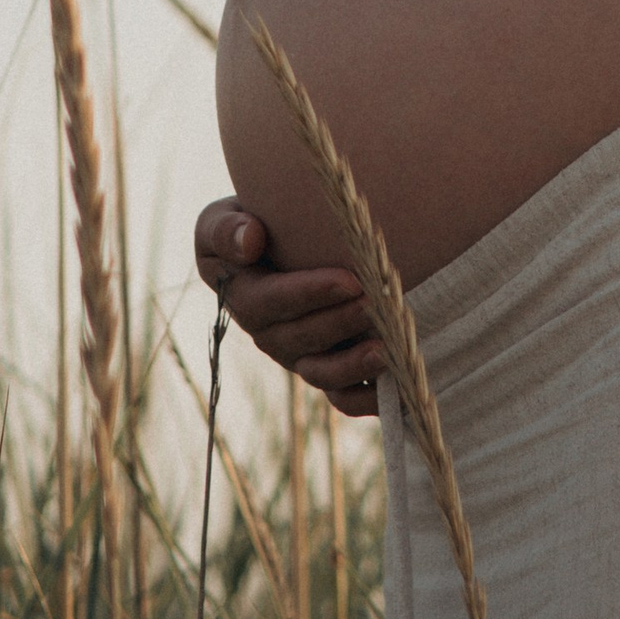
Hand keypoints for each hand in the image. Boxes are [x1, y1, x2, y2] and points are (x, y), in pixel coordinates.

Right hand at [193, 196, 384, 420]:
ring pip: (321, 373)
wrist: (280, 243)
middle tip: (377, 304)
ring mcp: (298, 356)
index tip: (349, 281)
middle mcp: (268, 333)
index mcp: (242, 296)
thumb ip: (225, 228)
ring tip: (387, 349)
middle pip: (300, 338)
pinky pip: (342, 396)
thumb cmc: (252, 223)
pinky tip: (397, 388)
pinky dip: (367, 398)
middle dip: (340, 324)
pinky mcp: (325, 370)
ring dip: (353, 365)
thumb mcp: (222, 220)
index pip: (269, 302)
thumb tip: (250, 240)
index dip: (308, 295)